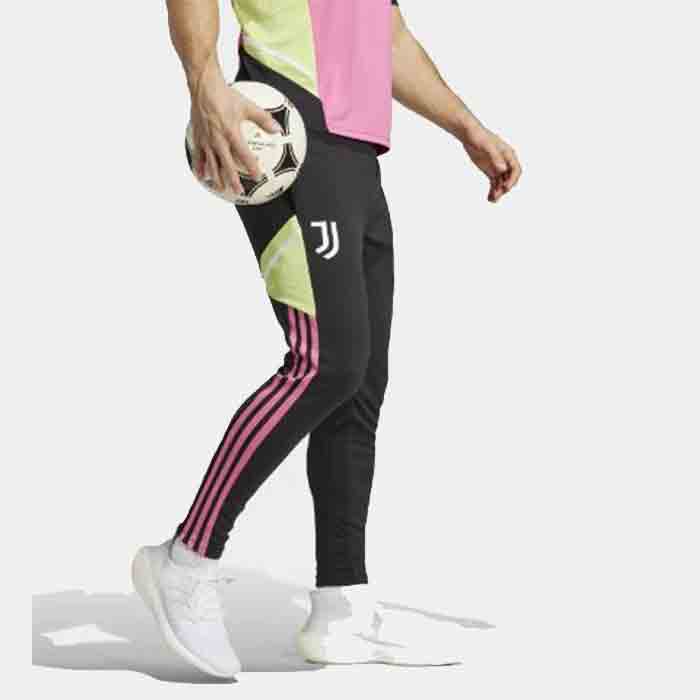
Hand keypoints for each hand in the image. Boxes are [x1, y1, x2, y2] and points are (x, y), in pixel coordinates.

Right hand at [189, 66, 281, 194]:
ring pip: (211, 164)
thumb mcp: (248, 106)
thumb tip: (277, 129)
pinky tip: (202, 176)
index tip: (257, 177)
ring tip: (221, 188)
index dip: (251, 167)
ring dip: (217, 177)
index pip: (244, 155)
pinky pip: (198, 155)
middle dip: (232, 180)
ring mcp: (206, 139)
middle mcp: (218, 139)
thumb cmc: (225, 95)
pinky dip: (200, 167)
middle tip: (239, 191)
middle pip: (226, 165)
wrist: (203, 85)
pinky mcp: (197, 136)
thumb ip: (264, 120)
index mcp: (231, 133)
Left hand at [459, 124, 521, 202]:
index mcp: (508, 154)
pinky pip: (494, 184)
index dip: (512, 180)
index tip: (505, 188)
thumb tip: (503, 169)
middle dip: (504, 188)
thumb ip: (495, 157)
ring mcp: (498, 167)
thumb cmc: (479, 137)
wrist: (469, 135)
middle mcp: (505, 162)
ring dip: (498, 192)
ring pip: (501, 183)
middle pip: (509, 178)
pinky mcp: (490, 171)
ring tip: (492, 200)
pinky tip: (489, 198)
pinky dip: (492, 191)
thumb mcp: (487, 146)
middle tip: (496, 196)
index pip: (516, 170)